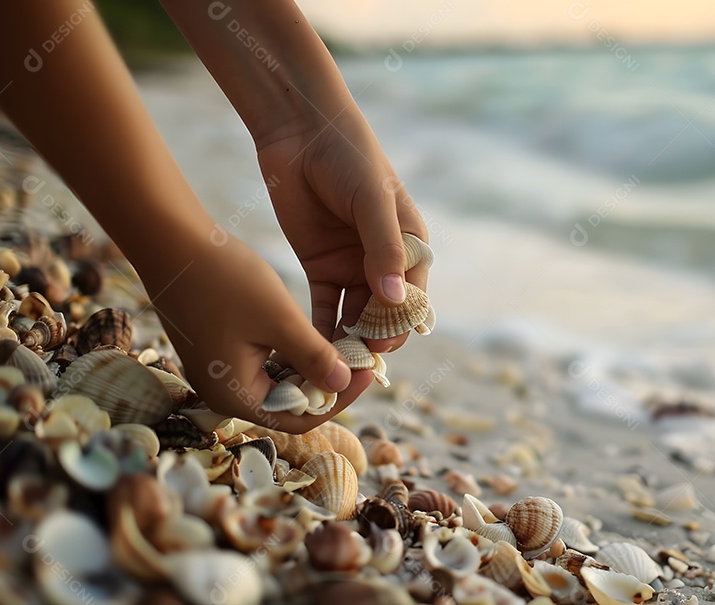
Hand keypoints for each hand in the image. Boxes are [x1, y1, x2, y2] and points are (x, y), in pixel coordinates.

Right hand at [147, 235, 363, 433]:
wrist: (172, 242)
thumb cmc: (224, 280)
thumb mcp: (279, 319)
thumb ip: (314, 356)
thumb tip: (344, 383)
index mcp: (236, 396)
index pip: (299, 417)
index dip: (339, 398)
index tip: (369, 371)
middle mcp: (225, 392)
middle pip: (291, 403)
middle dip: (328, 382)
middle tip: (364, 358)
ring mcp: (221, 371)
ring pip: (282, 382)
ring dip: (313, 366)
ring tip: (348, 345)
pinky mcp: (223, 350)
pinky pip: (267, 363)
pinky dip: (294, 353)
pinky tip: (319, 333)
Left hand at [255, 104, 429, 354]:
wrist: (301, 132)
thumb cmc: (349, 158)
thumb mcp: (371, 201)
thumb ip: (384, 249)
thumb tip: (396, 300)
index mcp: (411, 245)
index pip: (413, 296)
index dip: (399, 324)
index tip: (381, 346)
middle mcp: (385, 262)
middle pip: (386, 314)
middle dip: (374, 340)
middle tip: (353, 362)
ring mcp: (353, 267)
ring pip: (357, 317)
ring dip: (348, 340)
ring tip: (330, 363)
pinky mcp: (322, 268)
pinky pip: (327, 309)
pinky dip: (322, 329)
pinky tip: (311, 349)